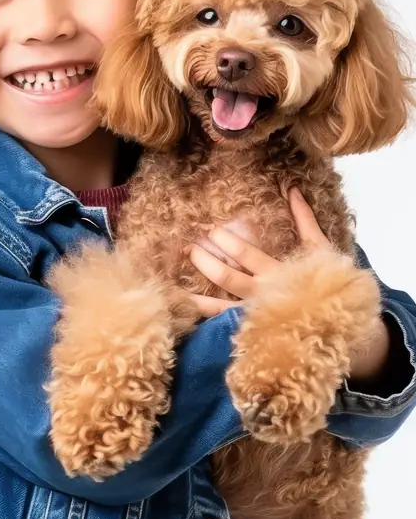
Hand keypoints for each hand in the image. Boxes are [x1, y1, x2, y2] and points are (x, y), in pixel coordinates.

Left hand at [187, 188, 327, 315]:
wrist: (343, 319)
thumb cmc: (330, 281)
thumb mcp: (319, 248)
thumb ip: (304, 219)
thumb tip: (292, 189)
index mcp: (278, 271)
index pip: (246, 254)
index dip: (226, 241)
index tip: (211, 230)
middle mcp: (264, 293)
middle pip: (227, 277)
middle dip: (206, 262)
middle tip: (191, 248)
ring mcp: (256, 313)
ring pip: (219, 307)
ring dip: (196, 297)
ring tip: (175, 288)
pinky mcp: (251, 329)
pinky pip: (225, 325)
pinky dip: (206, 319)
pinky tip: (187, 314)